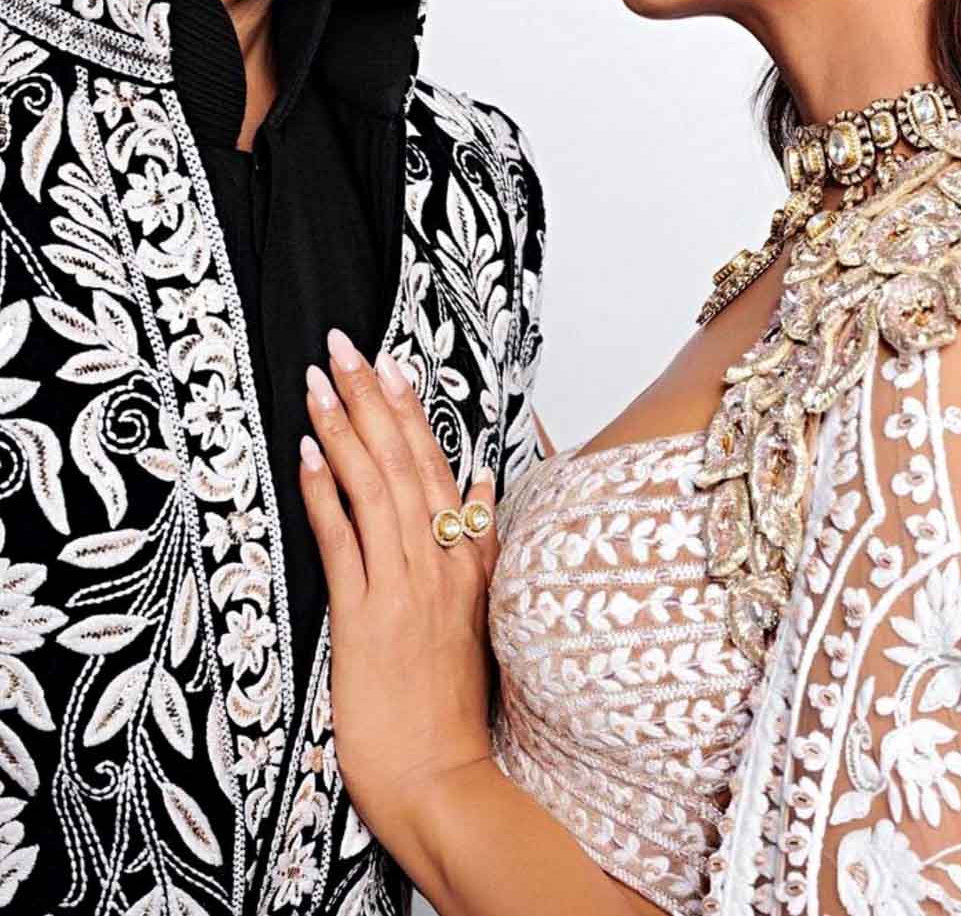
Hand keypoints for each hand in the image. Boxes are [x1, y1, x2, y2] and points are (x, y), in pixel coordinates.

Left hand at [298, 327, 498, 846]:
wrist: (443, 778)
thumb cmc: (457, 704)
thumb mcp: (485, 614)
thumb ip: (484, 542)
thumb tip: (489, 482)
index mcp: (471, 560)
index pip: (441, 467)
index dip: (412, 411)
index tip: (392, 363)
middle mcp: (442, 563)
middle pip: (406, 462)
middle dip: (372, 398)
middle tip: (346, 346)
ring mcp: (405, 587)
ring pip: (375, 488)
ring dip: (345, 429)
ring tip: (320, 382)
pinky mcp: (368, 617)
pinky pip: (344, 540)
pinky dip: (325, 493)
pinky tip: (307, 455)